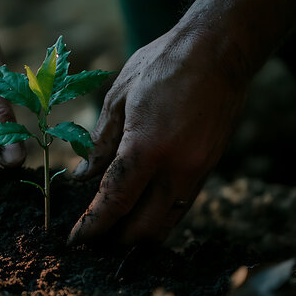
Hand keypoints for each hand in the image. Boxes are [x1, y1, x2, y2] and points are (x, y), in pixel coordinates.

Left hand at [68, 27, 245, 247]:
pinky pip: (180, 207)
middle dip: (116, 242)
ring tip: (115, 236)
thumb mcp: (118, 98)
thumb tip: (83, 176)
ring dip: (140, 237)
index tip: (76, 242)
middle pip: (144, 228)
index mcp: (147, 148)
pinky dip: (159, 218)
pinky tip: (142, 215)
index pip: (114, 203)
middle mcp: (177, 168)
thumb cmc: (162, 65)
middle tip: (94, 244)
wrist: (219, 50)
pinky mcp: (209, 168)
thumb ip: (100, 144)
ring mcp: (198, 170)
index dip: (93, 228)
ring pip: (167, 224)